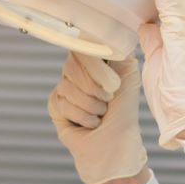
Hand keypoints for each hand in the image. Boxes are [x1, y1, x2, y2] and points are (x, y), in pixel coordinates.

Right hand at [47, 53, 147, 183]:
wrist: (116, 147)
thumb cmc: (124, 115)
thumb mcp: (129, 77)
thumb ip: (118, 51)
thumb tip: (104, 35)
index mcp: (95, 60)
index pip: (83, 47)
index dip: (97, 68)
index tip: (113, 85)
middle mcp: (77, 70)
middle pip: (72, 65)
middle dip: (95, 89)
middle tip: (107, 103)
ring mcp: (64, 86)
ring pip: (68, 86)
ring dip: (91, 106)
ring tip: (99, 115)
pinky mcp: (55, 104)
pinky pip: (62, 102)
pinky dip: (81, 116)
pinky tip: (88, 124)